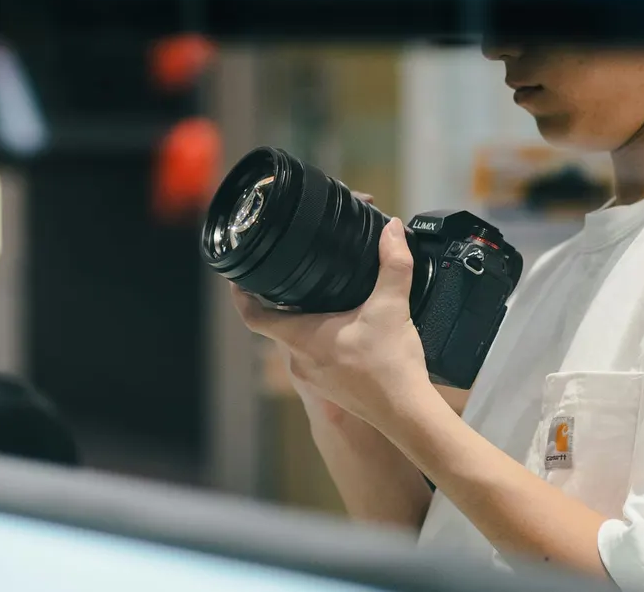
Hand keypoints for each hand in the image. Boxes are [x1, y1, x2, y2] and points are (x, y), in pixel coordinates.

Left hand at [231, 217, 433, 428]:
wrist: (407, 413)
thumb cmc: (391, 368)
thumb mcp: (392, 306)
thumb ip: (393, 263)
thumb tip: (392, 230)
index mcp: (301, 337)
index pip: (252, 316)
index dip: (240, 295)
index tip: (237, 278)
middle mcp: (300, 359)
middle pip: (276, 324)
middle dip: (282, 299)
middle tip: (293, 273)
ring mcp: (313, 377)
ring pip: (297, 340)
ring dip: (305, 320)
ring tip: (321, 296)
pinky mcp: (330, 386)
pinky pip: (314, 356)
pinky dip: (321, 338)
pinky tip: (344, 326)